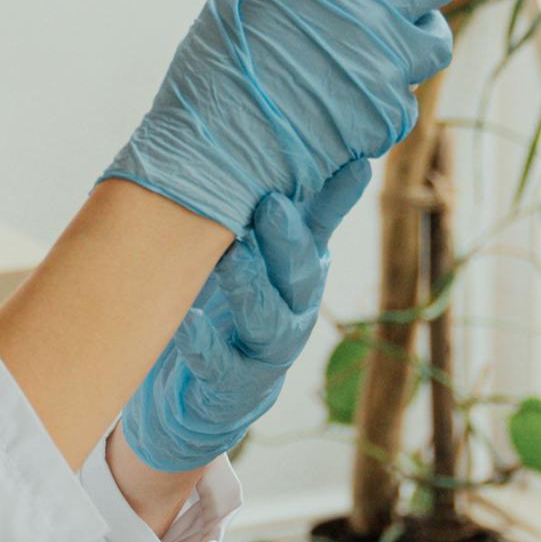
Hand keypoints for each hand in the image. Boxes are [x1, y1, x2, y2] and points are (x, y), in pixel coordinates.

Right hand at [105, 0, 511, 236]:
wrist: (218, 149)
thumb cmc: (223, 62)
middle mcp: (380, 16)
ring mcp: (390, 70)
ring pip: (432, 41)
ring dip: (413, 33)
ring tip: (373, 40)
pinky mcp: (388, 116)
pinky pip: (406, 93)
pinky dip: (388, 87)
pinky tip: (347, 91)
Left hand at [115, 157, 374, 472]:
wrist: (202, 398)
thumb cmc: (230, 308)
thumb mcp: (256, 251)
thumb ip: (285, 207)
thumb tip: (314, 143)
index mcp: (299, 270)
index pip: (323, 228)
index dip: (338, 198)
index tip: (351, 162)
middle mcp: (293, 309)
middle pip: (302, 275)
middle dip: (289, 242)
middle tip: (272, 205)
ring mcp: (266, 353)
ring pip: (271, 321)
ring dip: (254, 288)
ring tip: (235, 260)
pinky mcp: (232, 388)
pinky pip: (221, 366)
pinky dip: (206, 344)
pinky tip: (188, 322)